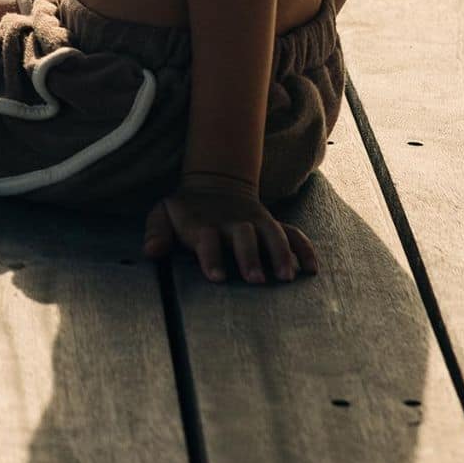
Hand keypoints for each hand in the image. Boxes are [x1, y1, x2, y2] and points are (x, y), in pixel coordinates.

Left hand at [144, 177, 319, 283]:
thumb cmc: (185, 210)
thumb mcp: (163, 214)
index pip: (207, 239)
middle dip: (249, 257)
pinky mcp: (272, 224)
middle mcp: (233, 223)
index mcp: (205, 223)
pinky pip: (293, 234)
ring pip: (272, 234)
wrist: (214, 183)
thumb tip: (151, 252)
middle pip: (244, 237)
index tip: (216, 277)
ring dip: (281, 254)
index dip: (210, 256)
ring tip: (288, 277)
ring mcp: (256, 222)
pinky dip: (304, 249)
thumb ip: (156, 232)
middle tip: (256, 280)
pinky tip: (312, 270)